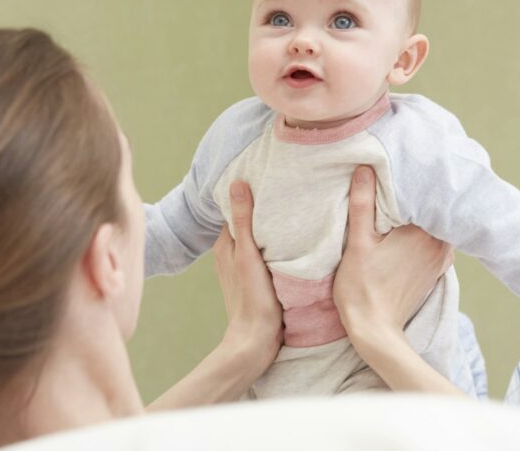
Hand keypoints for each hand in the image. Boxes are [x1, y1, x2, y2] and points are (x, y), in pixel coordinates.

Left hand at [213, 181, 282, 364]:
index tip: (271, 181)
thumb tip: (237, 184)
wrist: (257, 339)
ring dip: (272, 229)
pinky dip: (278, 246)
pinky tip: (294, 242)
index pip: (236, 210)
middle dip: (264, 210)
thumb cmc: (252, 297)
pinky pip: (267, 254)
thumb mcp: (248, 254)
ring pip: (259, 239)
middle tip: (288, 194)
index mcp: (224, 245)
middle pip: (249, 223)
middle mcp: (231, 254)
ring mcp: (244, 267)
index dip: (252, 195)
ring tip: (294, 213)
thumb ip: (243, 220)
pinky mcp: (258, 278)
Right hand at [333, 165, 453, 336]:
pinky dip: (426, 232)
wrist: (375, 330)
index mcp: (424, 232)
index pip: (426, 194)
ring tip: (405, 201)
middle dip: (419, 195)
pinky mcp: (435, 270)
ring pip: (436, 225)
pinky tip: (410, 228)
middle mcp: (440, 244)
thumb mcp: (358, 242)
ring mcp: (440, 259)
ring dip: (423, 214)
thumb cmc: (362, 287)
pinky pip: (436, 241)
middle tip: (402, 179)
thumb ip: (363, 204)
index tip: (402, 168)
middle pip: (433, 209)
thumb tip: (366, 168)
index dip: (414, 180)